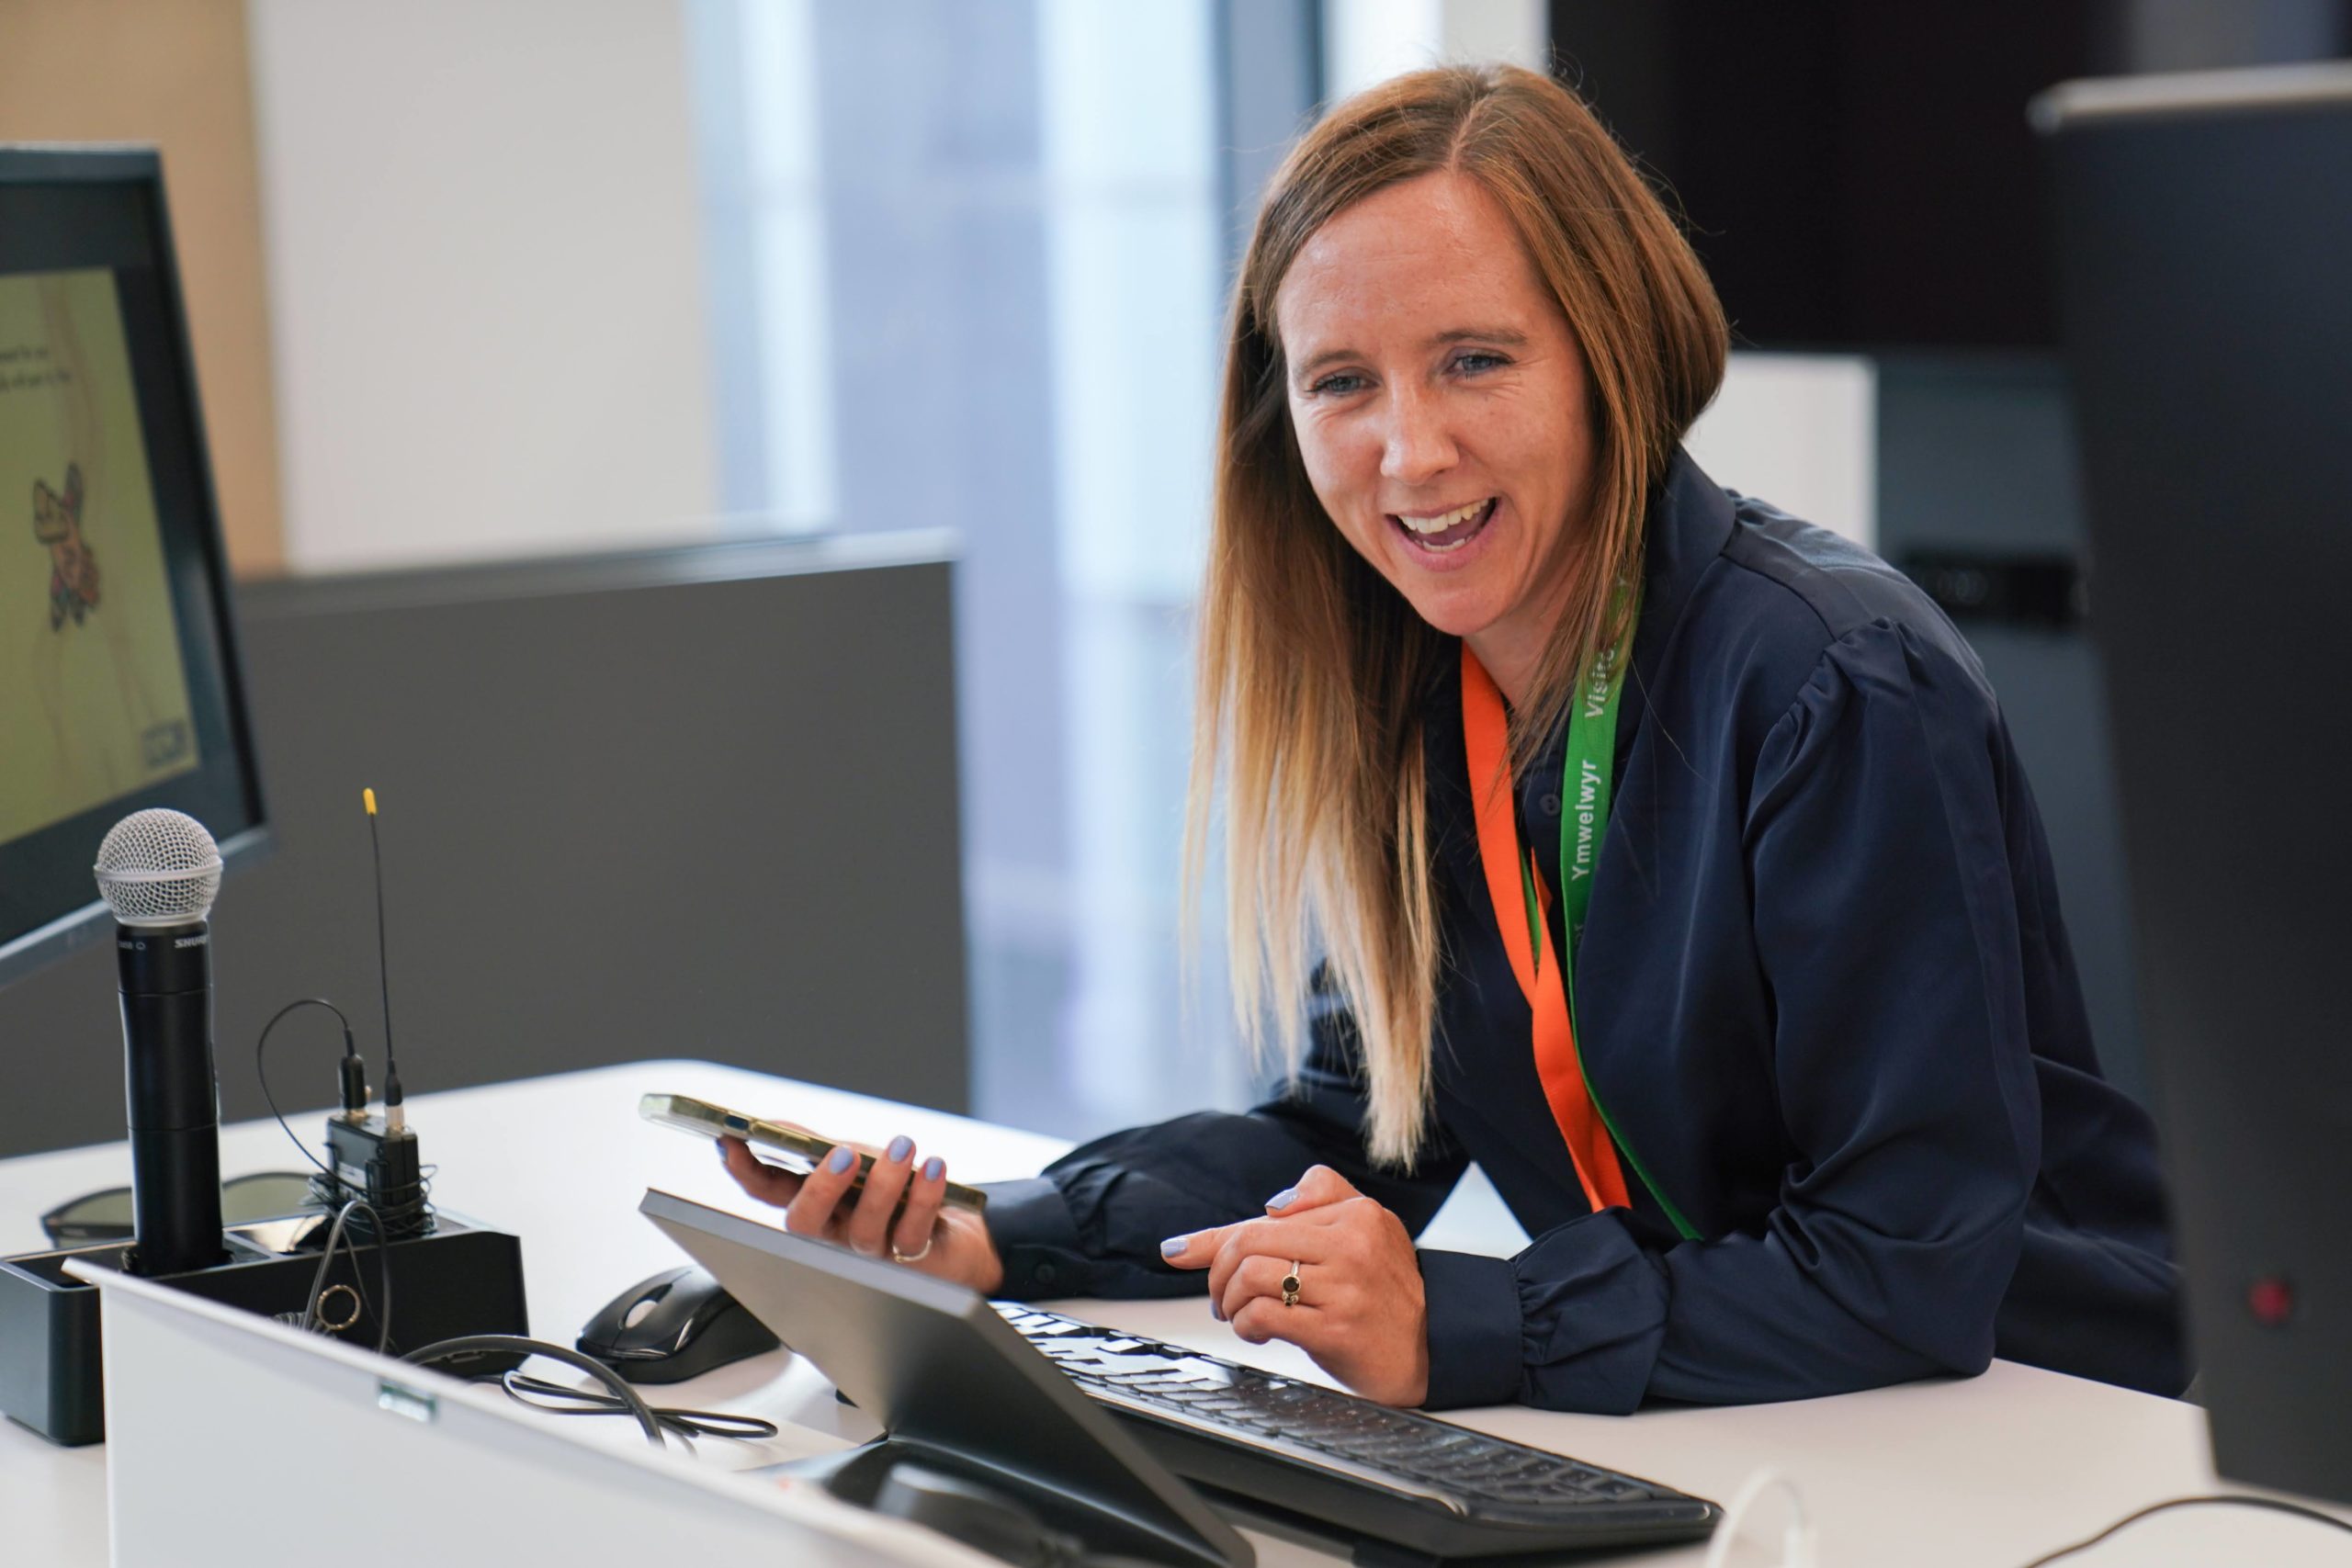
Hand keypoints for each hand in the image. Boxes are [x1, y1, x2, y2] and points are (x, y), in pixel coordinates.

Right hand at [717, 1130, 1002, 1294]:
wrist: (954, 1234)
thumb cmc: (896, 1197)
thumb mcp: (856, 1163)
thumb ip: (816, 1148)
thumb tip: (773, 1124)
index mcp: (814, 1206)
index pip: (767, 1191)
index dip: (745, 1170)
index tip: (731, 1139)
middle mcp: (834, 1234)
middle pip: (806, 1224)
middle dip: (820, 1188)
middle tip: (843, 1153)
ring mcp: (870, 1252)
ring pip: (865, 1227)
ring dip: (884, 1181)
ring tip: (902, 1146)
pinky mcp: (912, 1261)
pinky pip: (912, 1231)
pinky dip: (924, 1196)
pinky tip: (932, 1167)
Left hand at [1160, 1165, 1429, 1405]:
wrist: (1434, 1349)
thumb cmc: (1389, 1291)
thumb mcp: (1368, 1229)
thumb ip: (1320, 1200)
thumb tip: (1265, 1205)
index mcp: (1357, 1213)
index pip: (1267, 1217)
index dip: (1215, 1239)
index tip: (1178, 1251)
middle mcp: (1352, 1244)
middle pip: (1249, 1241)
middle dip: (1217, 1272)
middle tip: (1220, 1295)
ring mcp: (1345, 1288)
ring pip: (1251, 1276)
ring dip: (1229, 1301)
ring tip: (1237, 1315)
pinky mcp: (1336, 1330)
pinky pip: (1264, 1315)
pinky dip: (1246, 1325)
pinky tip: (1256, 1332)